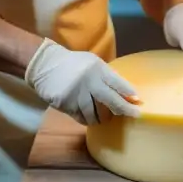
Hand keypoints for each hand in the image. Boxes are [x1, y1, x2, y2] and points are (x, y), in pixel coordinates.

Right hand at [24, 38, 141, 124]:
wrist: (45, 64)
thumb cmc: (72, 63)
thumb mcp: (91, 62)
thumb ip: (105, 75)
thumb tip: (124, 91)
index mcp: (97, 69)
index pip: (118, 83)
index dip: (129, 93)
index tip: (137, 100)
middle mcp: (89, 81)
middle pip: (111, 100)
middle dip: (125, 110)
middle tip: (134, 115)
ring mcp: (77, 93)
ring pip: (96, 113)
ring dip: (102, 118)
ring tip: (105, 119)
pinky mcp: (66, 103)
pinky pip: (80, 116)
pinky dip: (86, 119)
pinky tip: (88, 119)